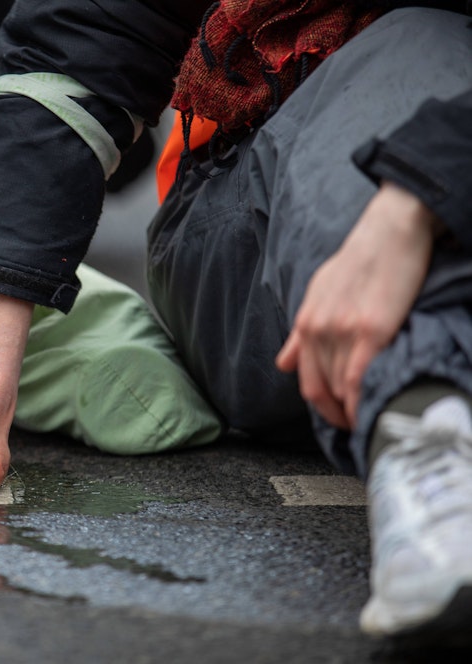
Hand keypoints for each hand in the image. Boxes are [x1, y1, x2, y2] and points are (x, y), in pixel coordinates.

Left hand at [275, 182, 438, 428]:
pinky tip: (373, 412)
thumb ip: (300, 332)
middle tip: (358, 428)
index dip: (321, 408)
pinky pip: (359, 379)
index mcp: (305, 324)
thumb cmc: (358, 260)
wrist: (388, 231)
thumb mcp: (318, 292)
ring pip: (341, 389)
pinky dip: (363, 401)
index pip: (306, 381)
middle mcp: (317, 331)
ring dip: (354, 412)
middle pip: (322, 390)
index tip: (338, 420)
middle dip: (338, 416)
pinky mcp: (370, 330)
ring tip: (370, 424)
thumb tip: (282, 364)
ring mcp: (341, 332)